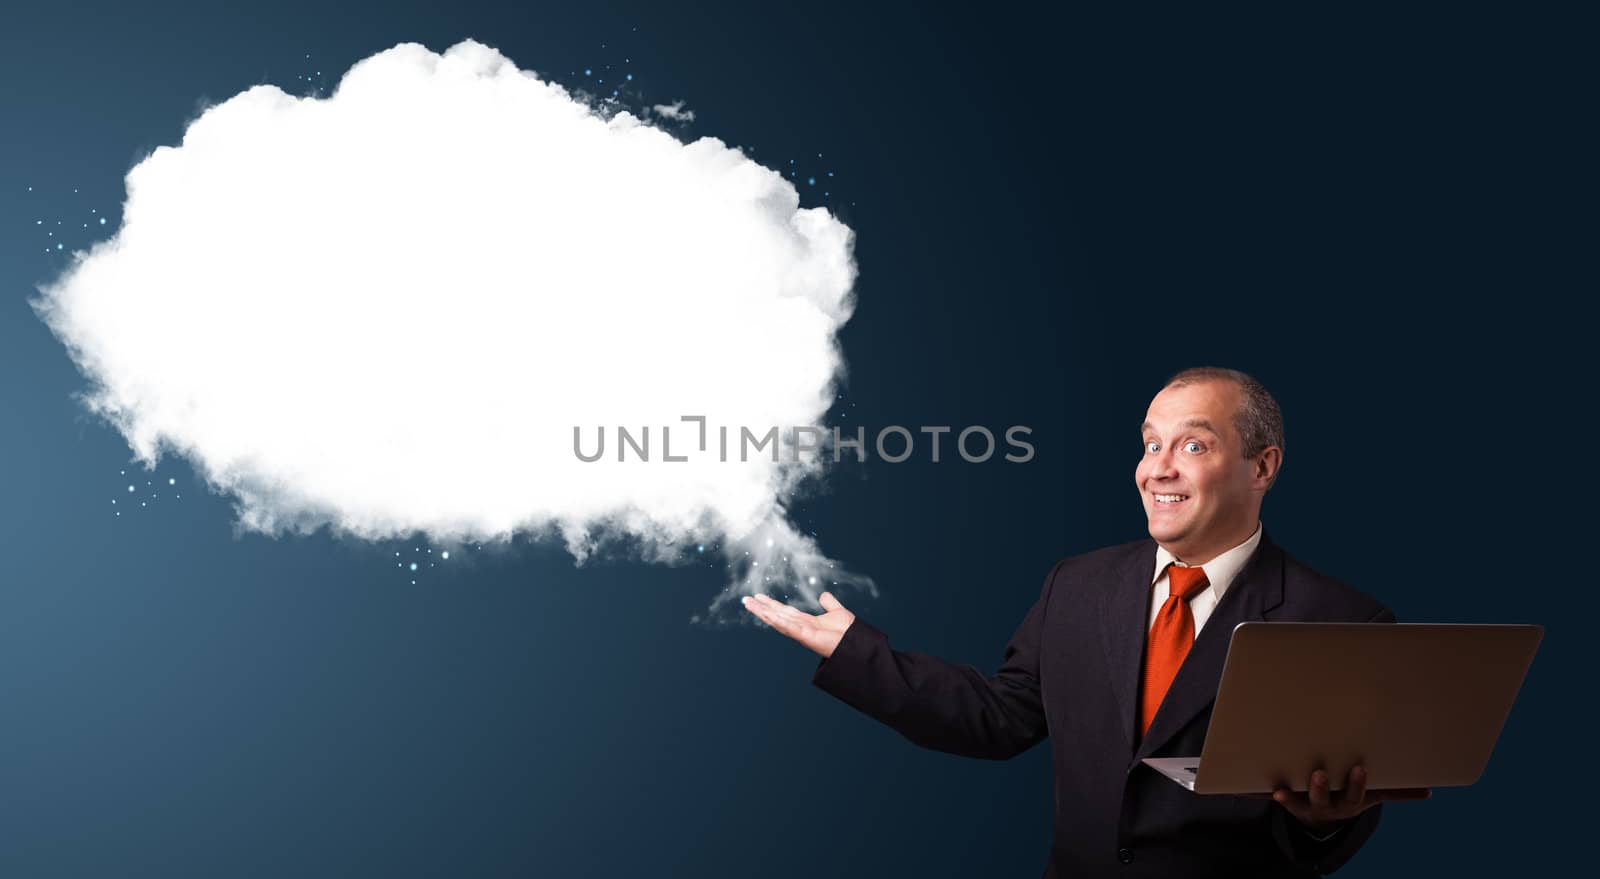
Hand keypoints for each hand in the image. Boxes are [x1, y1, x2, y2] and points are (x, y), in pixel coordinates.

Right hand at [741, 591, 855, 658]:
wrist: (857, 644)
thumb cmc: (850, 633)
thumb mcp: (837, 612)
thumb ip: (829, 604)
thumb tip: (823, 595)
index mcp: (806, 622)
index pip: (784, 611)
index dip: (771, 604)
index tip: (759, 597)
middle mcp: (801, 627)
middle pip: (777, 615)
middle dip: (762, 608)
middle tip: (746, 600)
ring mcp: (802, 632)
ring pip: (778, 620)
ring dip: (763, 612)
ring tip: (749, 604)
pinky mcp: (806, 636)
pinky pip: (789, 627)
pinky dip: (778, 621)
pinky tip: (767, 614)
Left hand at [1270, 766, 1430, 834]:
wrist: (1325, 820)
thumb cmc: (1350, 797)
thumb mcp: (1372, 796)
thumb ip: (1398, 793)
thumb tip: (1429, 792)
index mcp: (1350, 802)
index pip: (1355, 794)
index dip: (1356, 783)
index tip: (1357, 768)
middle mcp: (1328, 806)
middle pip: (1325, 799)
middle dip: (1321, 787)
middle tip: (1318, 772)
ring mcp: (1307, 806)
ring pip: (1299, 801)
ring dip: (1292, 796)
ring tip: (1282, 789)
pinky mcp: (1289, 803)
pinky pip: (1279, 800)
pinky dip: (1272, 797)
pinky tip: (1264, 791)